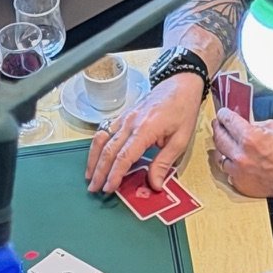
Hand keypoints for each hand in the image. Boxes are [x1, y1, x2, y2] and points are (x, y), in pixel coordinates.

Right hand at [86, 73, 203, 194]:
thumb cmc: (183, 110)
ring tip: (89, 176)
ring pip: (102, 139)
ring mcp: (124, 117)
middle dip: (99, 172)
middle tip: (94, 189)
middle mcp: (130, 122)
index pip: (124, 156)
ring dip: (93, 159)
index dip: (114, 174)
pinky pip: (105, 131)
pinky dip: (97, 146)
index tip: (108, 188)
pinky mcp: (123, 115)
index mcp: (145, 129)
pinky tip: (95, 158)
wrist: (180, 83)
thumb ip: (164, 163)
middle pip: (109, 150)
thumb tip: (155, 184)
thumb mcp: (180, 139)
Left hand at [210, 108, 272, 198]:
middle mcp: (240, 156)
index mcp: (249, 138)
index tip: (222, 113)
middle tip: (218, 125)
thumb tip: (245, 124)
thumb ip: (255, 125)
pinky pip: (228, 173)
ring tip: (224, 144)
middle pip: (219, 139)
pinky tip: (234, 161)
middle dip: (218, 128)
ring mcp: (239, 172)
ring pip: (220, 158)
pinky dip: (230, 166)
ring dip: (221, 149)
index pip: (228, 121)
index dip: (223, 115)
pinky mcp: (241, 185)